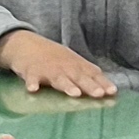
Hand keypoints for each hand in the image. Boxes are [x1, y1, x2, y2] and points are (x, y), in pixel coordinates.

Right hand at [0, 31, 117, 100]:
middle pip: (78, 77)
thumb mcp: (74, 62)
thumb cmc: (54, 58)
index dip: (102, 83)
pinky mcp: (31, 71)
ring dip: (66, 85)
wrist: (26, 44)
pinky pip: (31, 78)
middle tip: (98, 94)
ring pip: (58, 78)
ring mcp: (48, 69)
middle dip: (89, 85)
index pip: (92, 74)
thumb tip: (111, 90)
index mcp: (76, 65)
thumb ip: (90, 75)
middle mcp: (64, 66)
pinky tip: (32, 89)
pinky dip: (32, 83)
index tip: (112, 92)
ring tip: (74, 93)